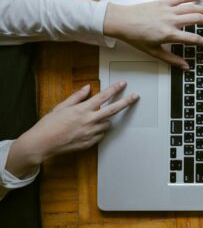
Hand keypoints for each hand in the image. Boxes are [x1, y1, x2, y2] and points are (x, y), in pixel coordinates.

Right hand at [5, 82, 138, 177]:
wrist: (43, 143)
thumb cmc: (49, 124)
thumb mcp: (61, 107)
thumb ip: (77, 97)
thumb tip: (88, 88)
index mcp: (82, 110)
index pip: (103, 97)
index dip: (114, 89)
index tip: (123, 84)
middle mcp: (89, 121)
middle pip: (113, 110)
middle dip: (126, 102)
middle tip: (135, 97)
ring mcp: (91, 133)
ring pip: (108, 124)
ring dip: (105, 119)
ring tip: (93, 119)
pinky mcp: (90, 143)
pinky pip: (100, 135)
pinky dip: (98, 130)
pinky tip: (88, 130)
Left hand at [103, 0, 202, 69]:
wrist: (121, 21)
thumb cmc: (135, 37)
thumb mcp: (154, 52)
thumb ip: (172, 59)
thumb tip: (185, 67)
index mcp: (169, 34)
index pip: (194, 39)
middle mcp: (171, 20)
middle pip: (197, 19)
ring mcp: (168, 10)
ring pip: (192, 7)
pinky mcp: (163, 2)